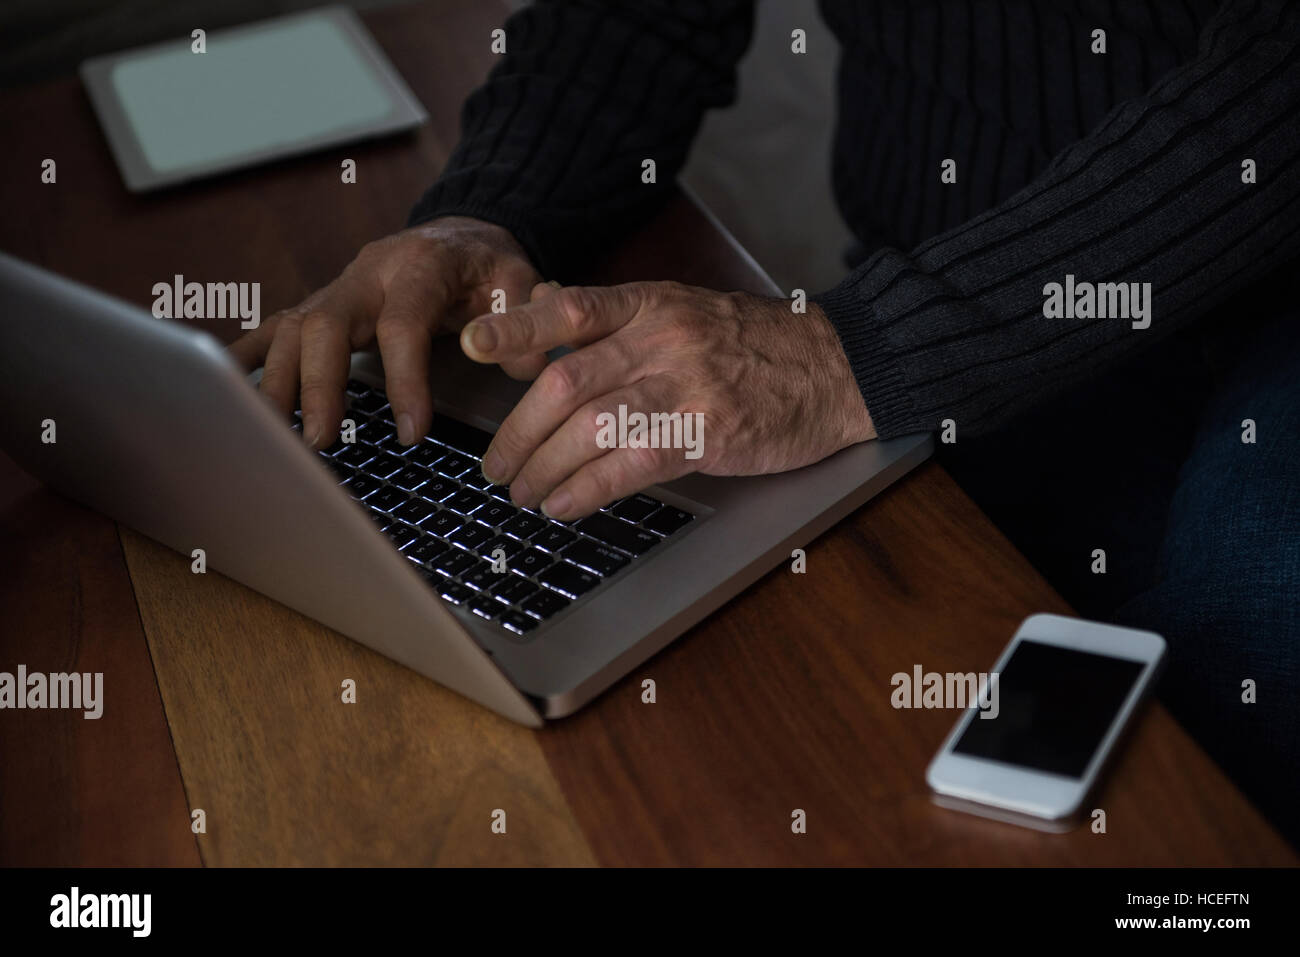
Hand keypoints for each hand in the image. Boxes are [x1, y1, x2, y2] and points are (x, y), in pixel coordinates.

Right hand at [229, 217, 544, 447]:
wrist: (461, 236)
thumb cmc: (489, 269)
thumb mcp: (521, 284)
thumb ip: (526, 322)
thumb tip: (529, 365)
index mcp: (421, 267)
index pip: (402, 324)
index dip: (404, 378)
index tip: (411, 430)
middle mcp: (367, 274)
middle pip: (326, 324)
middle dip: (320, 384)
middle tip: (325, 440)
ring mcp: (337, 289)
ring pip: (291, 330)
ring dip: (279, 384)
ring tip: (276, 437)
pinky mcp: (319, 306)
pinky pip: (273, 329)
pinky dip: (247, 360)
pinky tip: (227, 391)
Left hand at [461, 280, 875, 518]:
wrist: (836, 366)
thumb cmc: (758, 346)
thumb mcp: (687, 310)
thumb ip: (621, 317)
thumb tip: (549, 305)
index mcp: (650, 304)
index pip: (567, 309)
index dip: (514, 325)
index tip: (471, 344)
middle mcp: (661, 339)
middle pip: (563, 382)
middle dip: (518, 432)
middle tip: (497, 466)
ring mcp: (685, 384)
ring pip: (589, 426)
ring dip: (544, 467)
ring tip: (524, 493)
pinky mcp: (707, 431)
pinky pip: (629, 463)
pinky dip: (587, 489)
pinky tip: (565, 504)